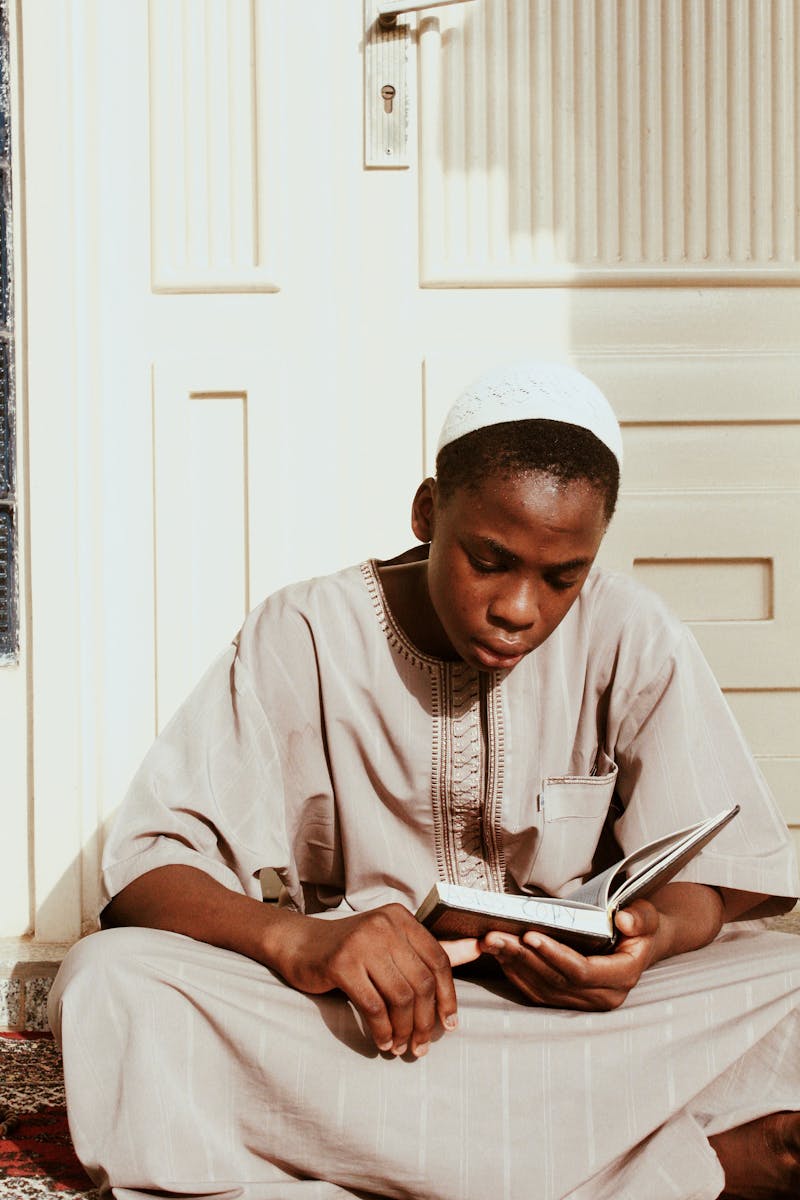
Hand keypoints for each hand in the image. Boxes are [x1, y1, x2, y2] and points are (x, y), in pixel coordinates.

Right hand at [271, 904, 457, 1056]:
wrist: (299, 945)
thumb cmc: (351, 949)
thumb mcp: (392, 943)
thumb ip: (430, 950)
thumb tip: (477, 948)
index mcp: (401, 918)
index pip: (439, 960)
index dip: (448, 997)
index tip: (449, 1025)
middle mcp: (385, 925)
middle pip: (422, 983)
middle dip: (426, 1022)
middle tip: (421, 1046)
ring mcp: (362, 942)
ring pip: (400, 997)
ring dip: (404, 1031)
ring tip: (400, 1047)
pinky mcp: (341, 963)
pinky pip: (373, 1006)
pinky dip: (382, 1031)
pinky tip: (381, 1042)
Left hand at [479, 898, 663, 1010]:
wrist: (640, 944)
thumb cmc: (640, 927)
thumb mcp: (648, 916)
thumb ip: (640, 919)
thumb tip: (624, 920)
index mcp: (622, 978)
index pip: (582, 972)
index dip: (554, 955)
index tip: (530, 935)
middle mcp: (602, 997)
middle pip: (554, 981)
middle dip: (523, 957)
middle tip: (495, 935)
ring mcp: (584, 1003)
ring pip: (541, 988)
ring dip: (513, 964)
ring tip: (490, 941)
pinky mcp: (567, 1001)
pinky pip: (536, 991)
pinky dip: (515, 973)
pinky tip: (500, 953)